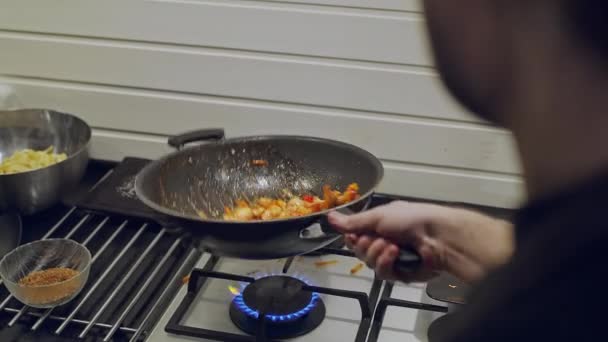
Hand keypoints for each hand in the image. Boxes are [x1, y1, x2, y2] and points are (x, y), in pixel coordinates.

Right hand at [328, 201, 513, 282]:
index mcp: (380, 225)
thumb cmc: (412, 219)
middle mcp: (385, 241)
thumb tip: (330, 217)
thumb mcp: (378, 216)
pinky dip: (387, 262)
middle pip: (360, 251)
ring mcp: (393, 258)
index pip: (355, 236)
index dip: (351, 237)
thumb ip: (353, 222)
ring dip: (378, 253)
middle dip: (366, 245)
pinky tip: (396, 254)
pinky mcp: (401, 274)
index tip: (352, 235)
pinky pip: (383, 273)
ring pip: (370, 263)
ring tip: (392, 246)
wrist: (438, 236)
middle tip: (376, 238)